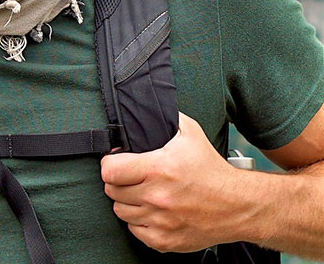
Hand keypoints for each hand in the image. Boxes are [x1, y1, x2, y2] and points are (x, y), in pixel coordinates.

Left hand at [101, 113, 248, 252]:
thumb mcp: (190, 133)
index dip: (109, 164)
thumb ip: (165, 117)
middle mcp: (157, 197)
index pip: (110, 170)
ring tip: (142, 194)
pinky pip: (135, 230)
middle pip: (112, 191)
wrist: (240, 205)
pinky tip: (151, 211)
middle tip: (131, 178)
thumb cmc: (213, 169)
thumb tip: (144, 108)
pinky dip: (139, 221)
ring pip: (120, 211)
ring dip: (127, 202)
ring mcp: (161, 221)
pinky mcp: (165, 240)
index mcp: (159, 169)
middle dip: (118, 182)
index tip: (116, 162)